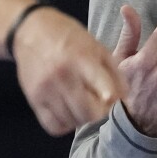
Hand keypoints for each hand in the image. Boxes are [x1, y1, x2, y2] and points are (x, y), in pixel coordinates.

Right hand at [12, 7, 127, 135]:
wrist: (31, 31)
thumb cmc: (70, 38)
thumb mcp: (96, 47)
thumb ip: (114, 72)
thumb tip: (125, 98)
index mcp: (82, 59)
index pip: (101, 85)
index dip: (110, 97)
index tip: (112, 100)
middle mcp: (62, 76)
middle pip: (89, 113)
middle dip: (99, 112)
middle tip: (99, 104)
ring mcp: (46, 90)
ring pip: (73, 121)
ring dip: (82, 118)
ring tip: (82, 104)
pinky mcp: (34, 100)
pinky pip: (54, 126)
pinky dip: (65, 123)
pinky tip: (68, 111)